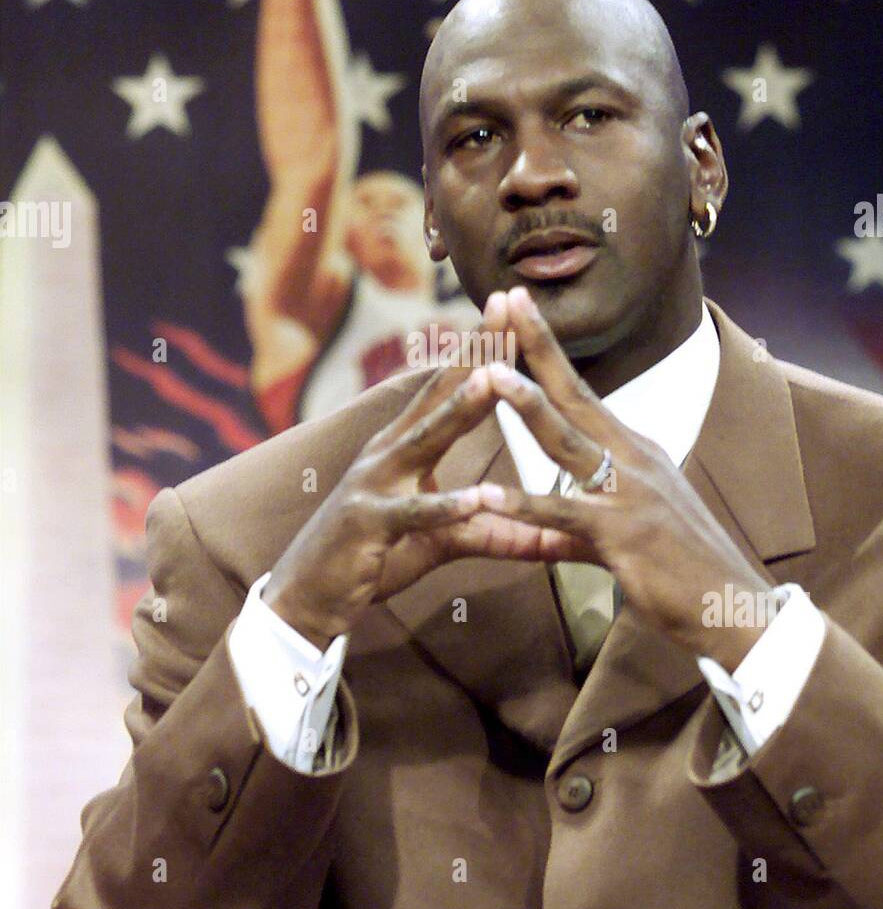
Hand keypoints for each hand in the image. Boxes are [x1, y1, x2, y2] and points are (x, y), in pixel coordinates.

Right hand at [262, 295, 570, 644]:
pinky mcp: (369, 524)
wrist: (307, 597)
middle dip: (474, 354)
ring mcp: (374, 484)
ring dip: (458, 409)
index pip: (448, 388)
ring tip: (493, 380)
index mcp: (402, 445)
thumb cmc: (372, 559)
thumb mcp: (441, 541)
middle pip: (438, 395)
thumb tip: (549, 536)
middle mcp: (386, 452)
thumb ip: (494, 532)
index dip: (479, 350)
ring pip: (424, 439)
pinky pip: (414, 513)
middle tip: (503, 311)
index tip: (510, 310)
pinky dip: (447, 505)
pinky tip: (480, 496)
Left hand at [475, 288, 774, 671]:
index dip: (548, 350)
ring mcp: (629, 493)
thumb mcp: (629, 534)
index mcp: (633, 451)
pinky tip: (486, 494)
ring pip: (568, 440)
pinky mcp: (623, 535)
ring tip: (488, 374)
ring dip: (527, 406)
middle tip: (505, 297)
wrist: (733, 609)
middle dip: (537, 345)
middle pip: (574, 392)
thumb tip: (553, 533)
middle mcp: (632, 459)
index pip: (581, 390)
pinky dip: (524, 504)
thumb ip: (585, 526)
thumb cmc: (684, 573)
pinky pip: (564, 515)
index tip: (520, 306)